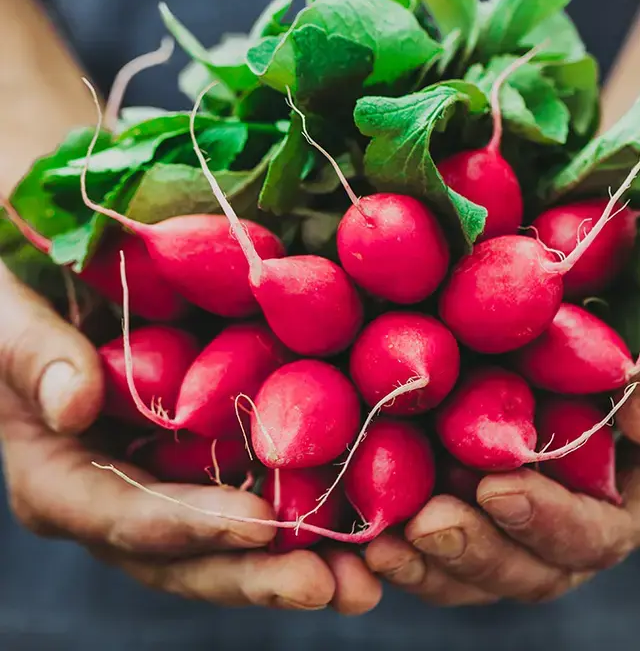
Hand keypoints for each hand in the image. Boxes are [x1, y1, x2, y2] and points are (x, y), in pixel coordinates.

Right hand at [0, 263, 380, 613]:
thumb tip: (75, 405)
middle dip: (261, 577)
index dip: (194, 527)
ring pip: (228, 544)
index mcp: (59, 481)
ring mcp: (164, 486)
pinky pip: (251, 497)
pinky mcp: (202, 461)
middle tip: (339, 588)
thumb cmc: (17, 306)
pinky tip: (359, 520)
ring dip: (297, 564)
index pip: (126, 518)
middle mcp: (115, 501)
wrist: (52, 286)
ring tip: (369, 579)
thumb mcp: (7, 320)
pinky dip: (303, 514)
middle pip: (187, 557)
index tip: (264, 529)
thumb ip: (32, 357)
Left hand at [365, 297, 639, 604]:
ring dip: (430, 560)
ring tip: (380, 542)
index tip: (496, 488)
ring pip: (479, 563)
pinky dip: (405, 534)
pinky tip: (363, 521)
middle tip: (424, 527)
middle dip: (477, 551)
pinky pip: (441, 529)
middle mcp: (581, 512)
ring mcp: (526, 505)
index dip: (549, 521)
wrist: (623, 299)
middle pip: (532, 566)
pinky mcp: (472, 482)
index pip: (600, 531)